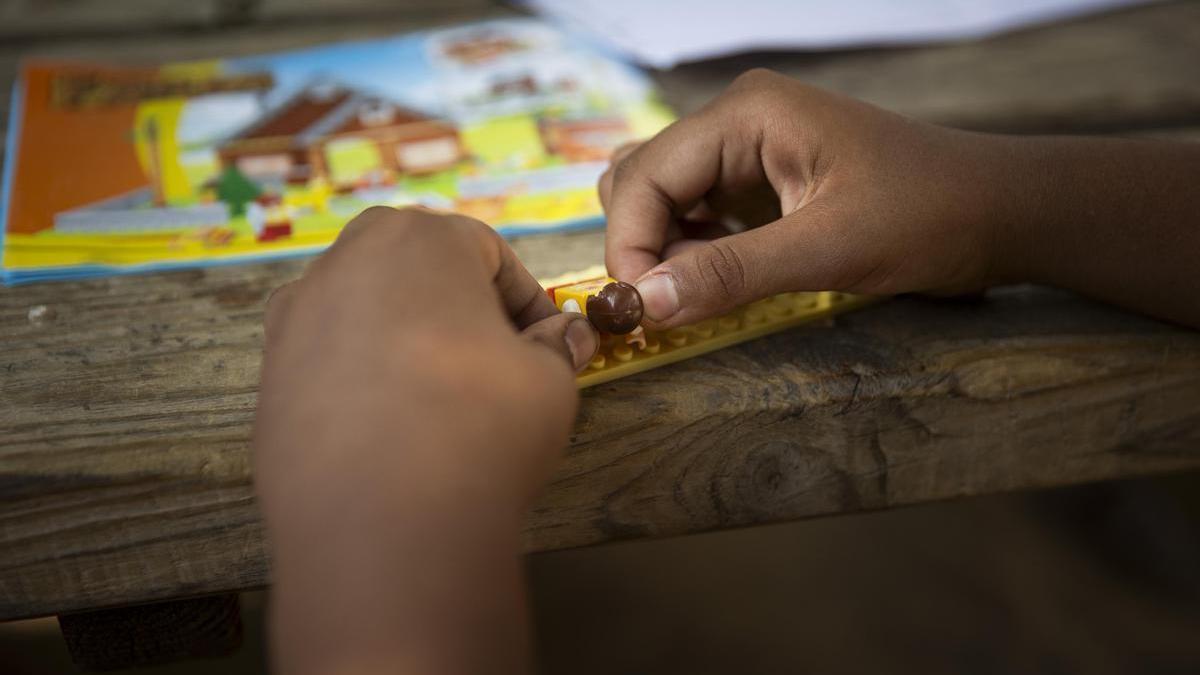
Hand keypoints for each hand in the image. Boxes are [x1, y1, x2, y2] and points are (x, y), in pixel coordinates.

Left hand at [254, 207, 596, 674]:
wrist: (381, 525)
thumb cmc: (479, 428)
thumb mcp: (549, 380)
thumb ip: (557, 344)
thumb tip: (561, 335)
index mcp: (420, 238)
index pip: (489, 253)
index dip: (525, 302)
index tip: (543, 344)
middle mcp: (345, 260)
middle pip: (419, 270)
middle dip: (460, 310)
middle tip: (493, 366)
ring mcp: (295, 317)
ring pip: (369, 312)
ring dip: (407, 342)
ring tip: (438, 403)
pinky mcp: (269, 375)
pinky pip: (330, 359)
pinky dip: (362, 379)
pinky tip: (388, 430)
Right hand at [599, 68, 1003, 328]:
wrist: (998, 210)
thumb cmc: (928, 216)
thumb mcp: (828, 249)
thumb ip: (730, 274)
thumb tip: (646, 305)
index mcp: (746, 113)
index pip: (645, 176)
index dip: (630, 246)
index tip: (641, 311)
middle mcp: (736, 120)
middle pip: (640, 180)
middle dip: (640, 245)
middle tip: (667, 306)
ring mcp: (747, 147)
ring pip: (661, 196)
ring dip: (662, 248)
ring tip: (698, 292)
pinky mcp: (760, 178)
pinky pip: (696, 211)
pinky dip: (690, 249)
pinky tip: (719, 279)